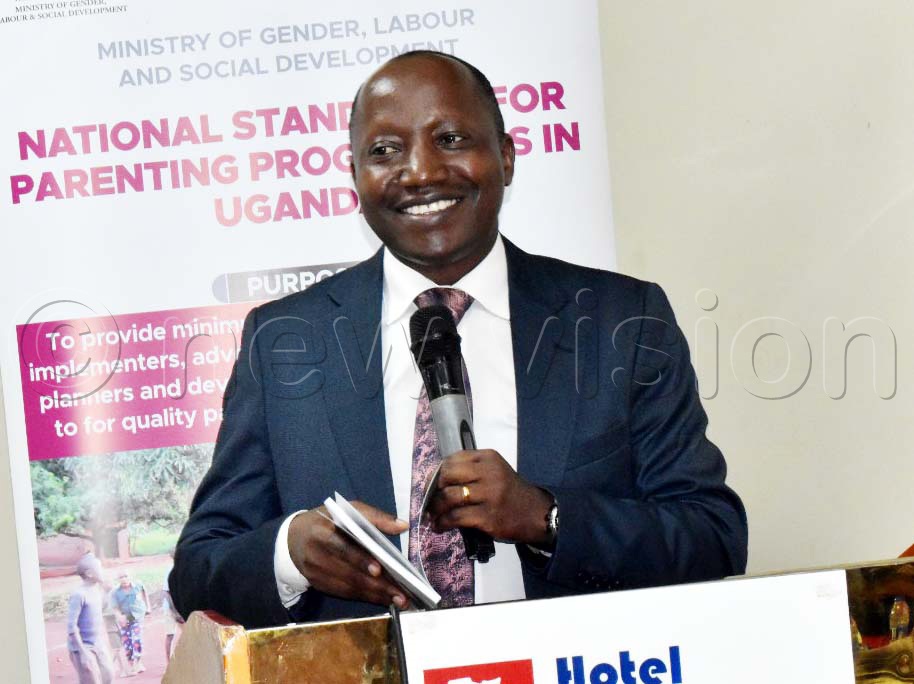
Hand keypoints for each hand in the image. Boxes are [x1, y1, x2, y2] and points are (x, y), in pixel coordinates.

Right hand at [288, 502, 409, 607]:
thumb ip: (374, 517)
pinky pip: (344, 593)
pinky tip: (382, 599)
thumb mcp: (348, 510)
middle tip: (401, 594)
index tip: (378, 570)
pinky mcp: (317, 584)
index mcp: (324, 530)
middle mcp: (317, 553)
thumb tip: (402, 526)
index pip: (343, 546)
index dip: (360, 559)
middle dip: (377, 585)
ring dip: (375, 595)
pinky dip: (365, 597)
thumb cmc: (328, 521)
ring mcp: (316, 572)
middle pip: (350, 572)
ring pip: (349, 587)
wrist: (293, 538)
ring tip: (398, 600)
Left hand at [426, 450, 553, 544]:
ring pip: (449, 498)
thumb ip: (471, 470)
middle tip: (429, 500)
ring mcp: (489, 495)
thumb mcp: (495, 471)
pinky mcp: (487, 517)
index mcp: (488, 458)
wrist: (536, 513)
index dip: (436, 473)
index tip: (430, 484)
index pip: (452, 460)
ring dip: (434, 509)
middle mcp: (488, 473)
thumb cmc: (510, 492)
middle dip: (432, 490)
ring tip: (431, 516)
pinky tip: (440, 526)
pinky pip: (456, 518)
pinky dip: (442, 523)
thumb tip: (436, 479)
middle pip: (447, 476)